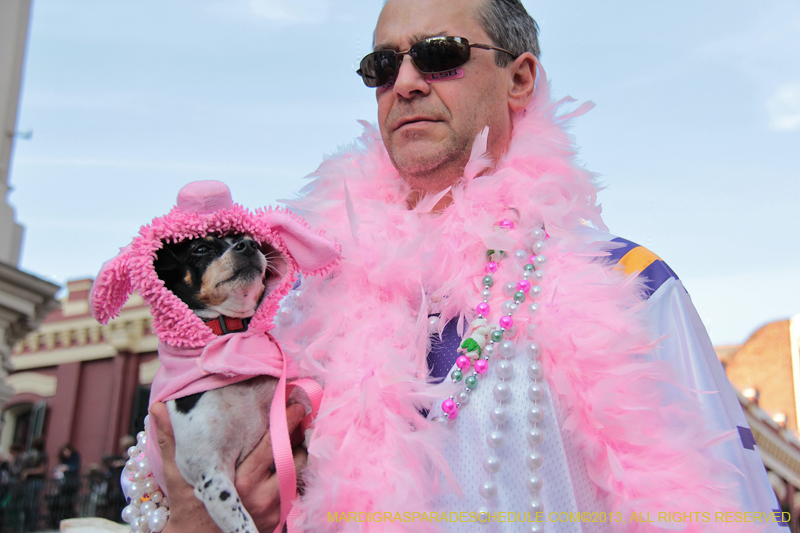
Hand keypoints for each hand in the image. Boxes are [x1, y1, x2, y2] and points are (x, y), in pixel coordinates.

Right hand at [150, 402, 308, 532]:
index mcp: (238, 482)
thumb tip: (157, 408)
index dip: (285, 423)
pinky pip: (295, 487)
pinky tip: (290, 458)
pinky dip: (294, 471)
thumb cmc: (186, 507)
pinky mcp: (278, 519)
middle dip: (297, 433)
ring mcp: (271, 510)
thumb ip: (170, 441)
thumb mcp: (177, 476)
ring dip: (299, 453)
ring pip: (298, 472)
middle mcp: (259, 497)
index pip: (271, 445)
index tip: (293, 405)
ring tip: (296, 436)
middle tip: (300, 413)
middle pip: (291, 456)